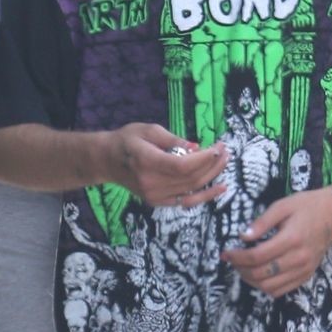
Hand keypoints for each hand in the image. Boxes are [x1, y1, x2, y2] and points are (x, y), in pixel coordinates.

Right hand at [106, 124, 226, 208]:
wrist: (106, 160)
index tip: (217, 148)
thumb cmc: (126, 140)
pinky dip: (205, 195)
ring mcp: (154, 196)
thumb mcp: (148, 130)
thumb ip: (173, 140)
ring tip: (224, 164)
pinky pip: (186, 201)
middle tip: (225, 151)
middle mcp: (151, 183)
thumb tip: (197, 148)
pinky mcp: (158, 202)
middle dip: (212, 165)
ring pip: (192, 190)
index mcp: (147, 162)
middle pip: (190, 178)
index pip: (183, 166)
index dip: (204, 159)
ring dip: (212, 177)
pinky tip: (219, 187)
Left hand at [224, 187, 331, 296]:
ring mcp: (304, 269)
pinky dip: (265, 287)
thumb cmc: (306, 206)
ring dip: (251, 281)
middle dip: (241, 270)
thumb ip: (262, 222)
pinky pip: (281, 290)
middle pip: (262, 274)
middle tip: (232, 261)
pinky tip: (259, 275)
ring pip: (270, 286)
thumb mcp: (282, 206)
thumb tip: (243, 237)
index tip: (226, 253)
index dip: (238, 257)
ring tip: (243, 269)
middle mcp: (299, 258)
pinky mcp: (306, 275)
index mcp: (292, 239)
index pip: (258, 256)